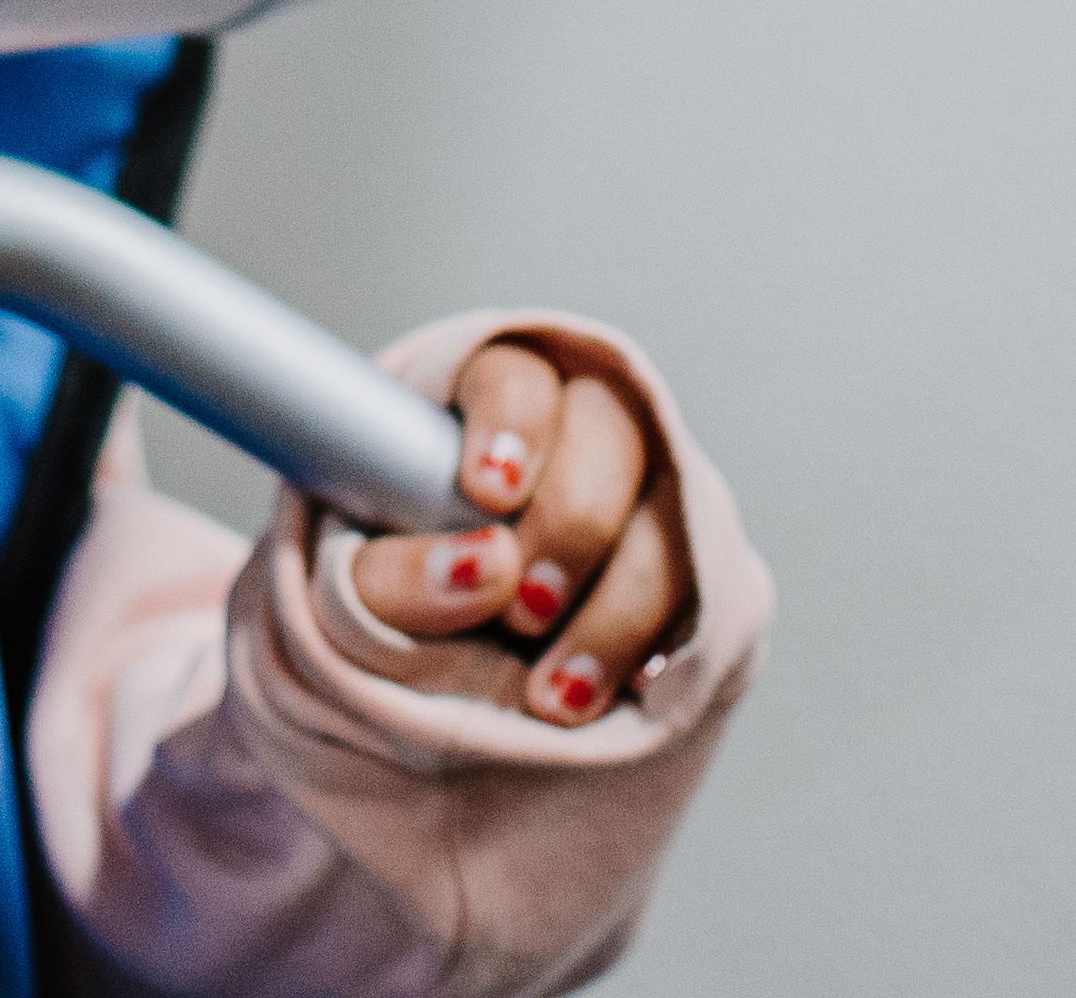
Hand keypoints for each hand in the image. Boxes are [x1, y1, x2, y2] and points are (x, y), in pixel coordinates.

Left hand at [343, 339, 691, 722]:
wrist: (463, 683)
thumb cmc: (408, 603)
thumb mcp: (364, 585)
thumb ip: (391, 574)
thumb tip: (476, 567)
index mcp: (495, 402)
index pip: (515, 379)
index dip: (511, 425)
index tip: (487, 489)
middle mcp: (590, 432)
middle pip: (610, 437)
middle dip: (569, 526)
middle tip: (521, 609)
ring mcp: (660, 498)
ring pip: (671, 525)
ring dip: (615, 614)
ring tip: (551, 691)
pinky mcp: (705, 574)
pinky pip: (711, 602)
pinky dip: (664, 655)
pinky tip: (623, 696)